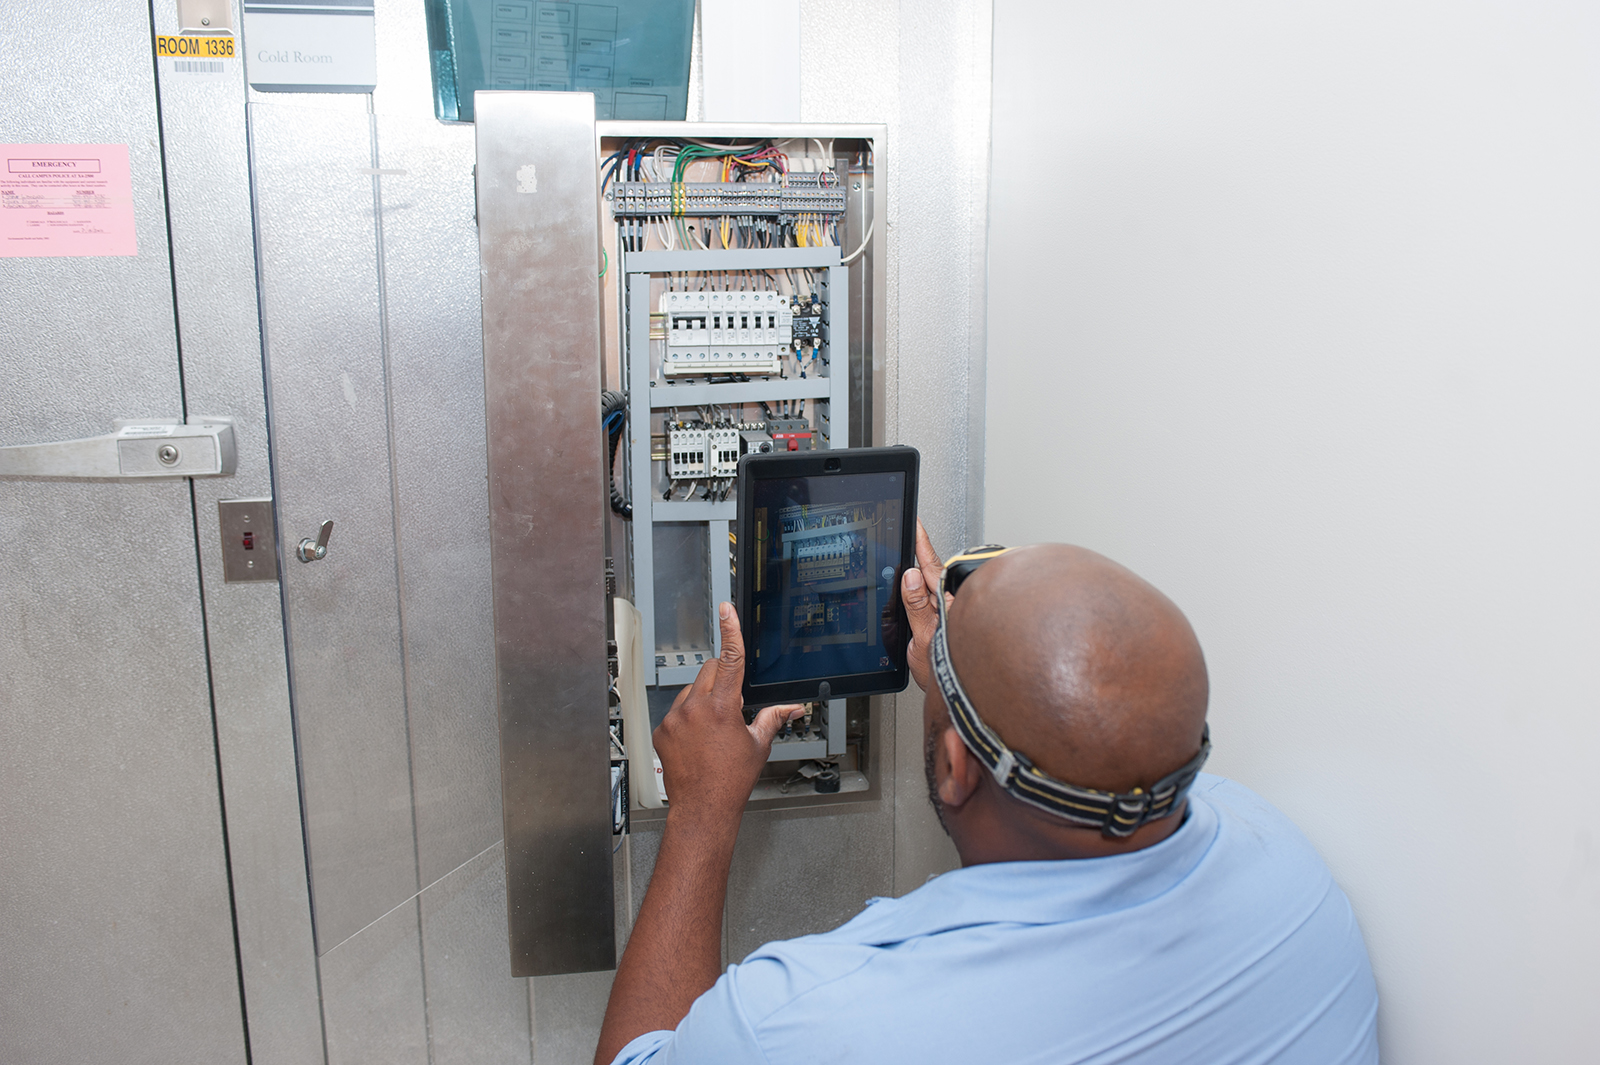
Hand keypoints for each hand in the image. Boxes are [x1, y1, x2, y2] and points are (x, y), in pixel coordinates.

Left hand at [653, 601, 804, 820]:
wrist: (703, 808)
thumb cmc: (730, 781)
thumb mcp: (757, 746)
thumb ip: (773, 718)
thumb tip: (791, 708)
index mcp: (722, 708)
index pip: (730, 659)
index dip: (730, 631)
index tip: (726, 610)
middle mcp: (694, 709)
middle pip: (709, 671)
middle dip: (723, 678)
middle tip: (732, 704)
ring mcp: (674, 719)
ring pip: (691, 690)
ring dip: (704, 698)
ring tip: (713, 730)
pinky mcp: (662, 730)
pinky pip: (676, 710)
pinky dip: (688, 716)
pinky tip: (697, 738)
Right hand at [901, 519, 947, 691]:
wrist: (952, 695)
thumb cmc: (945, 671)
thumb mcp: (923, 638)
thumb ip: (917, 606)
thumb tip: (910, 577)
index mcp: (947, 604)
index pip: (931, 568)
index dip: (922, 545)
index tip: (916, 525)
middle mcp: (950, 606)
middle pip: (931, 573)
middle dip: (921, 553)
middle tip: (911, 531)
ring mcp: (948, 613)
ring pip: (930, 586)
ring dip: (920, 573)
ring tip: (911, 559)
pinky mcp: (944, 622)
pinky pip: (928, 600)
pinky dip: (919, 592)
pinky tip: (915, 590)